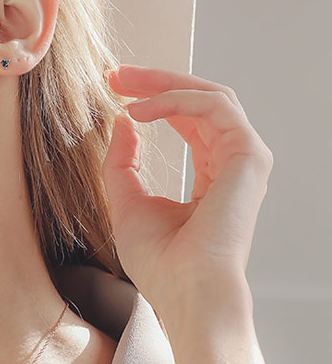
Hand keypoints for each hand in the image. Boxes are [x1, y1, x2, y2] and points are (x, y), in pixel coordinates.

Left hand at [102, 63, 272, 330]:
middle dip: (154, 81)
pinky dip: (174, 101)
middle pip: (198, 101)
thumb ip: (124, 161)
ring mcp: (244, 159)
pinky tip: (138, 111)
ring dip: (163, 83)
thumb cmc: (159, 261)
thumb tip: (124, 119)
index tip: (114, 88)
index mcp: (210, 175)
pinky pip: (213, 106)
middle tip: (116, 73)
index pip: (187, 120)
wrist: (184, 291)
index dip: (152, 98)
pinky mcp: (248, 156)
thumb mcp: (126, 202)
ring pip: (209, 96)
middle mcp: (231, 163)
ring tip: (122, 84)